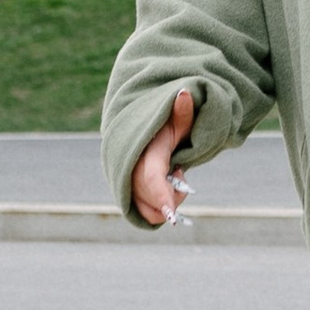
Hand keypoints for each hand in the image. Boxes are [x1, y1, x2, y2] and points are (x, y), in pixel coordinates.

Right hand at [130, 88, 195, 230]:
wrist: (143, 132)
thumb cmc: (166, 125)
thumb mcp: (177, 118)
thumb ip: (183, 111)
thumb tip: (184, 93)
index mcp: (145, 149)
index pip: (151, 177)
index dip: (162, 196)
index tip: (172, 216)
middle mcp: (129, 168)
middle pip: (149, 198)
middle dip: (171, 196)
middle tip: (180, 172)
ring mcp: (125, 182)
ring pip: (146, 210)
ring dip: (165, 202)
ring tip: (172, 177)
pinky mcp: (126, 193)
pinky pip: (144, 213)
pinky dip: (158, 207)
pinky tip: (164, 187)